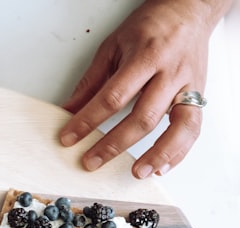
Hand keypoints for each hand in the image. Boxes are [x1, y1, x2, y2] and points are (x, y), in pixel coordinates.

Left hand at [58, 0, 223, 177]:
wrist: (190, 10)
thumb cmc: (151, 26)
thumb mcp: (112, 46)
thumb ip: (92, 81)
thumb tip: (69, 110)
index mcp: (145, 57)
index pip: (113, 96)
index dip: (88, 120)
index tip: (68, 138)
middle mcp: (170, 73)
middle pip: (142, 116)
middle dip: (113, 144)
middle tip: (91, 161)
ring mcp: (188, 85)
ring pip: (177, 126)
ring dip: (157, 153)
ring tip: (137, 172)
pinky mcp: (199, 94)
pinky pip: (192, 127)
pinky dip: (179, 151)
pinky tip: (162, 165)